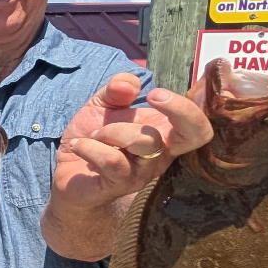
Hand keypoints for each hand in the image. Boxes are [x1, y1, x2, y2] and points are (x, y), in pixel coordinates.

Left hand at [52, 73, 211, 210]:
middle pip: (195, 133)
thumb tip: (130, 83)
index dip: (192, 106)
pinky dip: (89, 146)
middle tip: (152, 96)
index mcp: (164, 132)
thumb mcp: (103, 105)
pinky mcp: (120, 184)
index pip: (198, 123)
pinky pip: (112, 159)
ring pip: (145, 140)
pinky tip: (78, 145)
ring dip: (112, 130)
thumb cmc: (94, 138)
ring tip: (94, 134)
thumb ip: (117, 89)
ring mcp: (144, 172)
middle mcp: (162, 153)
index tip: (157, 92)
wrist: (69, 174)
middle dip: (178, 108)